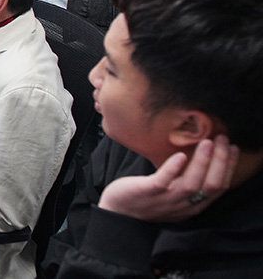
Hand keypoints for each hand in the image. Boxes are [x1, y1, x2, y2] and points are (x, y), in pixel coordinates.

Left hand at [98, 135, 238, 222]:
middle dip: (221, 161)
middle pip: (212, 185)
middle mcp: (184, 205)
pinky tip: (180, 155)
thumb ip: (187, 180)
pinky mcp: (148, 192)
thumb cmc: (146, 199)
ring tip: (207, 142)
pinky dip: (173, 169)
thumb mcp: (174, 193)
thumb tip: (200, 155)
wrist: (118, 212)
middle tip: (224, 139)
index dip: (229, 167)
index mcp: (193, 205)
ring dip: (203, 162)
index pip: (219, 187)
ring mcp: (166, 200)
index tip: (233, 148)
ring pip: (192, 184)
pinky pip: (164, 182)